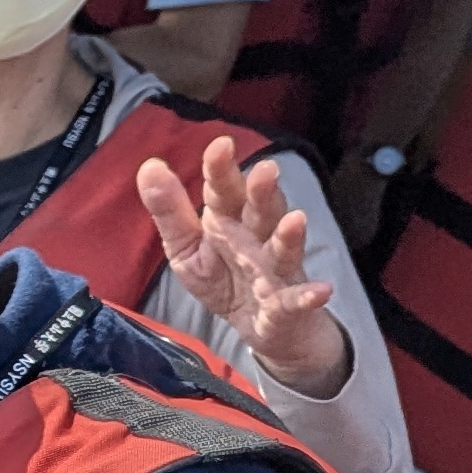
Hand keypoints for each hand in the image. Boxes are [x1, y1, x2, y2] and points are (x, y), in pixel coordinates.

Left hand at [140, 136, 351, 400]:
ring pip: (282, 250)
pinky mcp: (286, 305)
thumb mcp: (186, 248)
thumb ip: (169, 211)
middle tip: (266, 170)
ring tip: (296, 219)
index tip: (221, 145)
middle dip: (263, 193)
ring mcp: (275, 271)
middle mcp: (256, 238)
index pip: (224, 191)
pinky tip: (321, 291)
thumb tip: (150, 166)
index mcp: (228, 220)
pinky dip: (308, 296)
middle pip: (261, 211)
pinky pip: (296, 301)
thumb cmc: (224, 278)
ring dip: (289, 236)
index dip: (222, 169)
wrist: (262, 327)